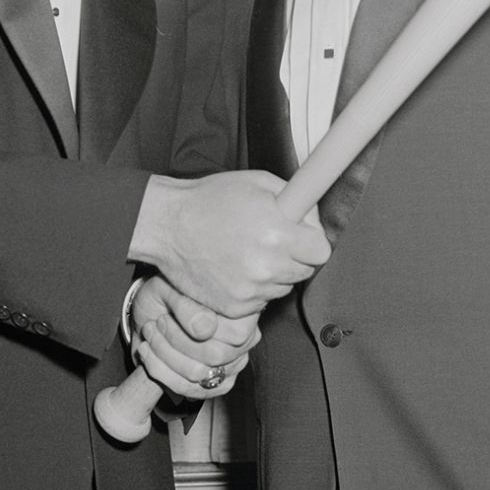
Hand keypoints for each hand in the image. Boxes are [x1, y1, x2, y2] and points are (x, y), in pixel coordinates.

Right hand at [128, 171, 331, 318]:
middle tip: (271, 241)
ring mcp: (250, 290)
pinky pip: (260, 301)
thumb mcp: (259, 183)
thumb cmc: (210, 200)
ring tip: (248, 252)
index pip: (321, 251)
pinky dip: (253, 288)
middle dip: (294, 256)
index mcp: (277, 233)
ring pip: (282, 287)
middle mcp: (267, 266)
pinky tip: (235, 267)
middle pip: (304, 271)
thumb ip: (296, 199)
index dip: (312, 240)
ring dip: (273, 273)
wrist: (169, 224)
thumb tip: (313, 217)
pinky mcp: (235, 306)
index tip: (301, 236)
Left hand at [129, 275, 260, 397]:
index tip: (165, 316)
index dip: (194, 327)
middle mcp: (247, 339)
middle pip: (214, 356)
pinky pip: (189, 389)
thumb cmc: (169, 291)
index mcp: (244, 311)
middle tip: (156, 324)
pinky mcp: (220, 384)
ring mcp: (235, 364)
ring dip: (164, 355)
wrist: (157, 308)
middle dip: (174, 341)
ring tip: (150, 336)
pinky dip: (161, 372)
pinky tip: (148, 353)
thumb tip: (205, 329)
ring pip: (197, 373)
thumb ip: (189, 306)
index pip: (233, 333)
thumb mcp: (172, 288)